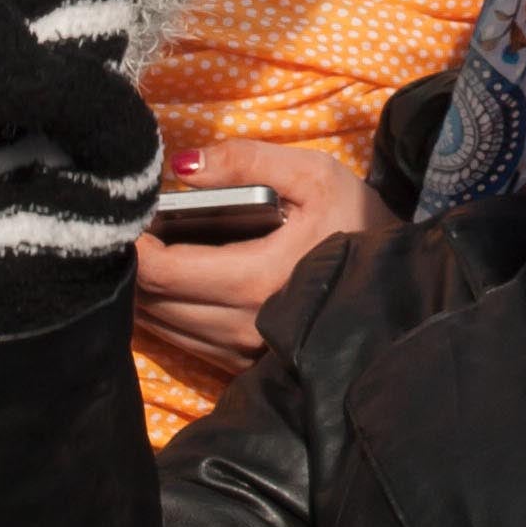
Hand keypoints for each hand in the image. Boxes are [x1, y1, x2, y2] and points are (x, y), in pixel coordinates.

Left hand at [129, 140, 389, 372]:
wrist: (398, 281)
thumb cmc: (355, 222)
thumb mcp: (313, 174)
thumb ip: (247, 162)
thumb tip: (182, 166)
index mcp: (257, 279)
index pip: (162, 272)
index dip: (132, 245)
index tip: (127, 218)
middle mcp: (243, 326)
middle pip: (151, 302)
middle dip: (132, 266)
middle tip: (132, 230)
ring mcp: (242, 353)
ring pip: (161, 327)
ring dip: (143, 292)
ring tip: (148, 253)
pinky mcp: (242, 365)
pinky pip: (182, 342)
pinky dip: (165, 312)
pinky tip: (171, 282)